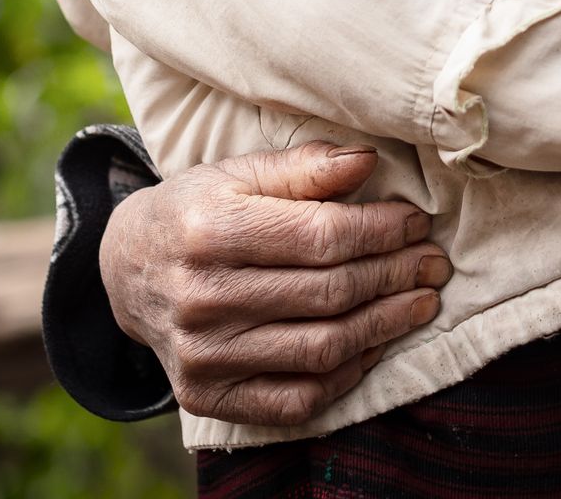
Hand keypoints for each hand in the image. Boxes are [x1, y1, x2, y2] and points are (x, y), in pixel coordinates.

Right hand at [100, 142, 447, 425]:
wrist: (127, 270)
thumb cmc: (197, 211)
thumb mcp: (239, 174)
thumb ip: (304, 167)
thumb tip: (369, 162)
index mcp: (210, 231)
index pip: (322, 237)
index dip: (382, 231)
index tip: (416, 223)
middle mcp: (202, 298)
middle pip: (329, 293)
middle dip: (394, 276)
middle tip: (432, 263)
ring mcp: (203, 356)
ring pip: (322, 348)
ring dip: (385, 326)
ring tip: (419, 302)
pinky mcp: (208, 397)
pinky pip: (297, 397)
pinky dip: (347, 374)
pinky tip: (375, 344)